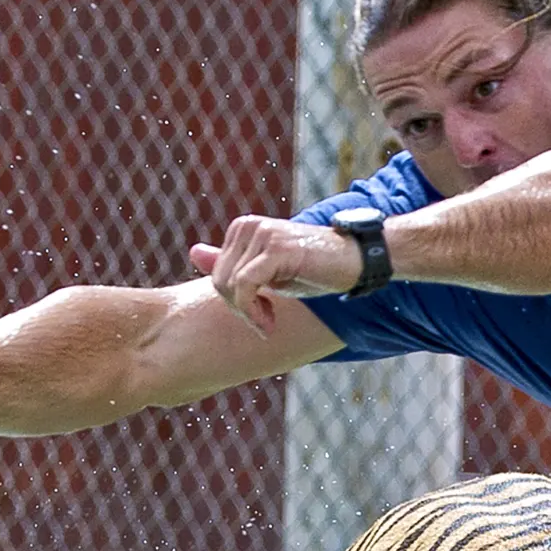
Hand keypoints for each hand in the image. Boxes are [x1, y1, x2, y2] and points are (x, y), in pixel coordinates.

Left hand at [189, 216, 362, 334]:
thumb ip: (232, 264)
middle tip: (265, 324)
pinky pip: (244, 286)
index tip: (260, 316)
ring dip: (248, 315)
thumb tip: (193, 252)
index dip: (234, 303)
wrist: (358, 261)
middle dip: (239, 310)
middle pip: (218, 280)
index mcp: (243, 228)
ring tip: (269, 324)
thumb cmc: (316, 270)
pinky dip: (253, 313)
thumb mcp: (269, 272)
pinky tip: (269, 325)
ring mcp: (261, 233)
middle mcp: (248, 225)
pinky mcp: (275, 248)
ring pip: (229, 285)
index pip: (217, 274)